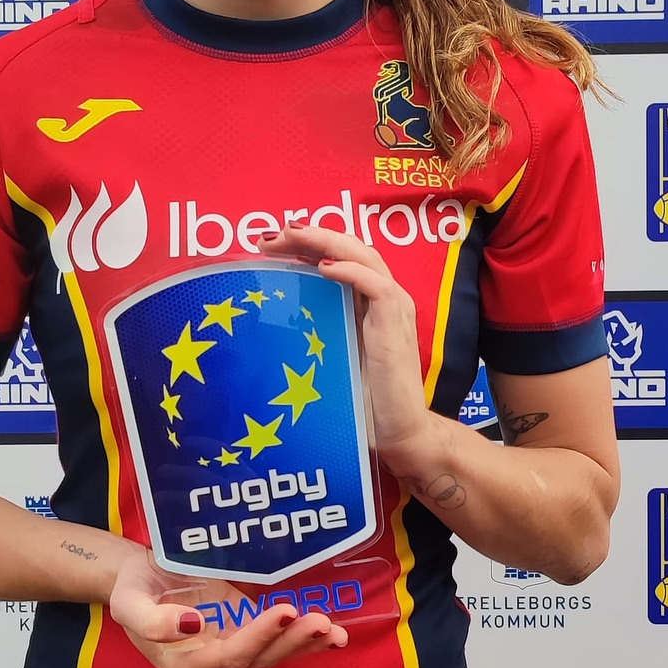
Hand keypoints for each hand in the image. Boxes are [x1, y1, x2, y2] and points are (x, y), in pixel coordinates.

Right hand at [108, 546, 346, 667]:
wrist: (139, 576)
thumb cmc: (133, 588)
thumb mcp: (129, 602)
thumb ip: (152, 622)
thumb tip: (191, 626)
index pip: (228, 656)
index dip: (258, 636)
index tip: (282, 610)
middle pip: (258, 660)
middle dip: (291, 642)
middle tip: (321, 621)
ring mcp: (232, 652)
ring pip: (274, 655)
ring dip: (305, 644)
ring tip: (335, 631)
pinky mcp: (245, 633)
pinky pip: (278, 641)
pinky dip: (305, 639)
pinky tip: (333, 634)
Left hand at [256, 225, 439, 476]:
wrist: (399, 432)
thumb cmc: (363, 400)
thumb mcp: (330, 355)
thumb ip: (314, 331)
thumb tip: (269, 321)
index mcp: (370, 301)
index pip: (340, 256)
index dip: (306, 244)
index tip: (268, 245)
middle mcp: (385, 296)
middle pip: (350, 247)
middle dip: (308, 235)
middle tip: (268, 236)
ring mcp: (393, 307)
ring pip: (364, 255)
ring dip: (324, 241)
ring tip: (289, 236)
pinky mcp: (394, 325)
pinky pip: (376, 285)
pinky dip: (350, 271)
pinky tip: (322, 268)